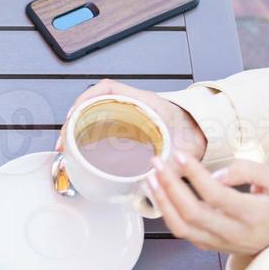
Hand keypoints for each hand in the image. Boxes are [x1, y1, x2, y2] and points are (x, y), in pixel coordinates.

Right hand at [60, 79, 207, 160]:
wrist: (205, 134)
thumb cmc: (195, 134)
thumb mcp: (183, 149)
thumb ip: (173, 165)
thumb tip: (157, 180)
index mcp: (144, 102)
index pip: (108, 89)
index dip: (86, 99)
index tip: (73, 113)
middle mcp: (133, 105)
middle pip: (93, 104)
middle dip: (73, 120)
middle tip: (63, 141)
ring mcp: (128, 116)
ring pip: (94, 116)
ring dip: (78, 128)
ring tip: (67, 147)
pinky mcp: (127, 128)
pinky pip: (102, 125)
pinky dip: (88, 135)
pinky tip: (82, 150)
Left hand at [147, 153, 268, 257]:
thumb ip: (249, 171)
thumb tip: (217, 174)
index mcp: (252, 215)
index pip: (217, 195)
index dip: (196, 175)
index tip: (181, 155)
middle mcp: (232, 232)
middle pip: (192, 213)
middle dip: (170, 186)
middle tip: (157, 163)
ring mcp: (217, 242)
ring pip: (181, 227)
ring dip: (161, 201)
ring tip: (150, 177)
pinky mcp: (207, 245)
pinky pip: (181, 231)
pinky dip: (166, 212)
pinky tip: (158, 192)